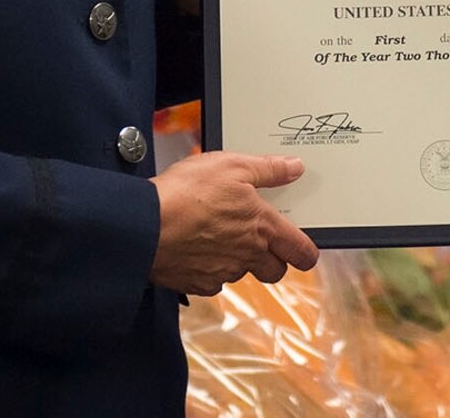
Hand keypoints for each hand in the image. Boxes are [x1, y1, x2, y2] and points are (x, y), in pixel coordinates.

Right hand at [149, 150, 318, 295]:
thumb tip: (293, 168)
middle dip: (273, 260)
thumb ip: (267, 169)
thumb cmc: (186, 193)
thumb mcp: (231, 166)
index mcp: (262, 227)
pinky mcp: (196, 283)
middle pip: (275, 271)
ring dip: (237, 260)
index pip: (300, 250)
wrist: (144, 226)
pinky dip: (209, 268)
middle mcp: (247, 255)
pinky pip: (212, 280)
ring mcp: (222, 272)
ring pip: (241, 273)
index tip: (305, 250)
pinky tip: (196, 247)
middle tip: (261, 241)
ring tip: (218, 234)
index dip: (306, 252)